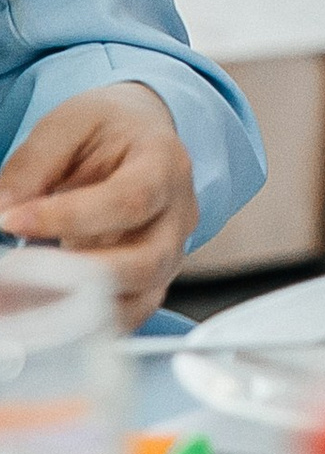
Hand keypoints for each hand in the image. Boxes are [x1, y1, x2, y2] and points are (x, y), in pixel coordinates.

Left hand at [0, 83, 200, 328]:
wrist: (140, 136)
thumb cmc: (108, 130)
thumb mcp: (68, 126)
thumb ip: (31, 166)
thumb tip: (1, 212)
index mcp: (165, 162)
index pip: (131, 198)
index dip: (71, 217)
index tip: (11, 221)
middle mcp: (177, 213)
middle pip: (147, 261)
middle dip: (79, 278)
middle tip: (17, 279)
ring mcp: (168, 252)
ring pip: (139, 299)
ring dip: (78, 311)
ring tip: (18, 307)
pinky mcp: (149, 281)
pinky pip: (125, 316)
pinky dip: (85, 327)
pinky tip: (39, 319)